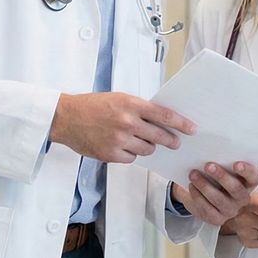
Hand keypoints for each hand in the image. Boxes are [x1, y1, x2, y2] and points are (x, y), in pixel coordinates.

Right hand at [50, 92, 194, 163]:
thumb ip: (139, 109)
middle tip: (176, 143)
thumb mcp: (120, 99)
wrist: (66, 118)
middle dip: (171, 141)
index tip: (192, 129)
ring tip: (140, 141)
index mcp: (131, 105)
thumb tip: (162, 120)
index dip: (181, 123)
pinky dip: (131, 154)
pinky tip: (123, 147)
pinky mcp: (110, 154)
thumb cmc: (93, 105)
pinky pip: (131, 158)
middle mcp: (127, 122)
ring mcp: (118, 140)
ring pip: (147, 149)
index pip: (164, 115)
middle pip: (159, 136)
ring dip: (148, 146)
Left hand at [171, 162, 257, 225]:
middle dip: (221, 176)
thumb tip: (215, 148)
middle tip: (208, 165)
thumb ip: (225, 161)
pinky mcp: (217, 219)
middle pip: (236, 189)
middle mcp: (242, 198)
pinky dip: (197, 196)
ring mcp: (230, 210)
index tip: (236, 163)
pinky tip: (191, 186)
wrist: (205, 196)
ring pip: (219, 199)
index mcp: (248, 183)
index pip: (254, 177)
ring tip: (193, 174)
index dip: (246, 171)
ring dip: (204, 185)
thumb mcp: (224, 169)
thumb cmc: (216, 178)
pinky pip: (207, 208)